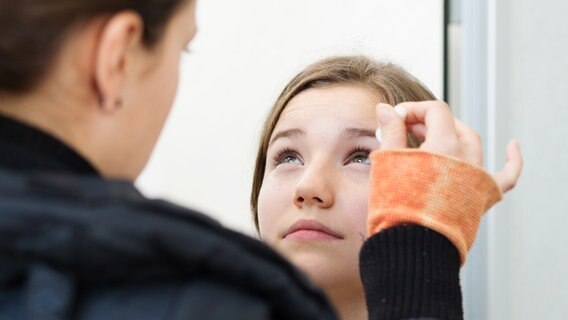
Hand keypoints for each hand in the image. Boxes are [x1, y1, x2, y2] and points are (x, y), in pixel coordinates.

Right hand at [375, 101, 522, 192]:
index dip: (413, 110)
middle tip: (406, 129)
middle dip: (428, 121)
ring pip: (472, 143)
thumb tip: (387, 108)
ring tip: (434, 136)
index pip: (435, 111)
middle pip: (452, 124)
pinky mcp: (483, 197)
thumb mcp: (388, 162)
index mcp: (443, 145)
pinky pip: (506, 175)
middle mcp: (466, 157)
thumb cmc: (396, 205)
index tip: (395, 119)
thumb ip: (391, 131)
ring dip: (454, 133)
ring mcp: (478, 177)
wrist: (411, 245)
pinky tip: (512, 146)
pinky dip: (511, 160)